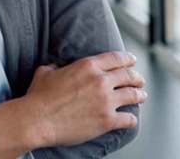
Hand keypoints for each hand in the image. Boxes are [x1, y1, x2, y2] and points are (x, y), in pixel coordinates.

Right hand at [24, 51, 145, 147]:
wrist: (38, 119)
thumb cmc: (39, 96)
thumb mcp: (45, 72)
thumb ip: (56, 66)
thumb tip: (57, 67)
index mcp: (87, 66)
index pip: (115, 58)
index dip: (127, 59)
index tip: (132, 60)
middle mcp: (100, 81)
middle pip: (128, 76)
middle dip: (136, 77)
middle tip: (139, 80)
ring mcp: (106, 101)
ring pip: (133, 95)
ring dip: (139, 95)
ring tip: (141, 96)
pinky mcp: (108, 121)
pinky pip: (129, 118)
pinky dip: (131, 118)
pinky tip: (131, 119)